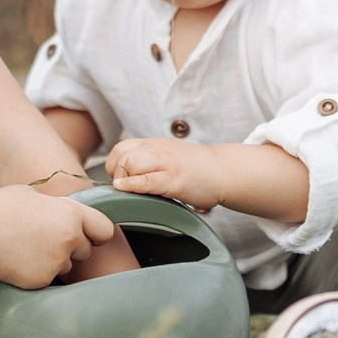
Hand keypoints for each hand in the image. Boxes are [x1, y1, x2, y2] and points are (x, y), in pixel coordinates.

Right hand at [0, 186, 119, 287]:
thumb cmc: (0, 207)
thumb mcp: (33, 196)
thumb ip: (56, 206)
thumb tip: (62, 209)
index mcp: (72, 213)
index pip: (104, 230)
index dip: (95, 234)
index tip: (88, 236)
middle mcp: (70, 238)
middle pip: (85, 251)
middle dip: (71, 249)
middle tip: (44, 241)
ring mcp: (57, 261)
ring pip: (65, 267)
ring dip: (53, 262)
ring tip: (26, 249)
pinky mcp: (42, 279)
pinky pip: (47, 280)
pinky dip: (36, 274)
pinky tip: (18, 261)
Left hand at [107, 138, 228, 208]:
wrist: (224, 170)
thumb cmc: (197, 168)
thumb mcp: (169, 156)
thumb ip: (150, 160)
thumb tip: (127, 175)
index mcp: (155, 145)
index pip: (122, 147)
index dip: (114, 164)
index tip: (118, 178)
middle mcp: (159, 150)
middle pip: (122, 154)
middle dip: (115, 173)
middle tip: (122, 186)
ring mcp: (167, 164)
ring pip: (131, 163)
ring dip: (123, 179)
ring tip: (127, 191)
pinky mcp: (175, 180)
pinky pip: (147, 181)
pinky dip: (132, 186)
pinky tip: (125, 191)